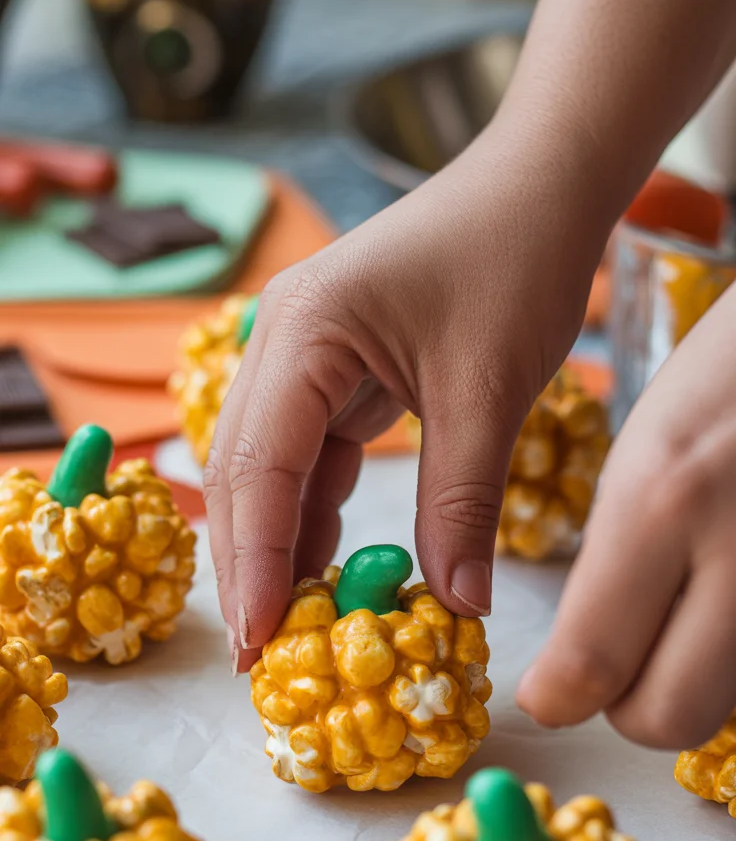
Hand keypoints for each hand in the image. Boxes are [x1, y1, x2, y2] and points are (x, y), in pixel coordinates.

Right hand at [204, 130, 606, 672]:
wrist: (541, 185)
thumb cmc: (516, 259)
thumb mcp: (489, 389)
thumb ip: (463, 500)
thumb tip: (458, 607)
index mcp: (303, 330)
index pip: (261, 464)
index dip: (256, 559)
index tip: (257, 638)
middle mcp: (282, 340)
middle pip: (243, 470)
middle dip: (249, 563)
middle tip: (256, 655)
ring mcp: (303, 354)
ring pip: (269, 468)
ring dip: (277, 544)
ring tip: (283, 627)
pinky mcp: (334, 369)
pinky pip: (310, 455)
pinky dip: (314, 513)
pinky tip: (321, 567)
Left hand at [517, 282, 735, 748]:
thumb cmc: (732, 377)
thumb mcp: (645, 453)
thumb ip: (613, 563)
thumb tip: (580, 673)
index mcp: (663, 501)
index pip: (591, 665)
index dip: (559, 695)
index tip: (550, 691)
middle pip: (670, 716)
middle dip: (634, 705)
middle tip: (624, 661)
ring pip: (726, 702)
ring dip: (695, 679)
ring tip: (690, 606)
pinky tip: (730, 588)